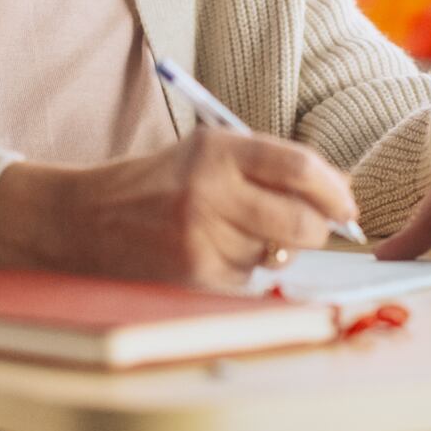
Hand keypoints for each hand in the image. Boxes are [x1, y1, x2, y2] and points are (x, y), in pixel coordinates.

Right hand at [0, 129, 359, 290]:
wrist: (84, 220)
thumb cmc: (156, 185)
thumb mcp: (206, 155)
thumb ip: (268, 166)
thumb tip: (339, 190)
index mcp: (216, 150)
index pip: (299, 167)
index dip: (334, 189)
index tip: (346, 204)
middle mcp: (209, 191)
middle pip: (301, 221)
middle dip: (316, 230)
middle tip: (309, 229)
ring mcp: (200, 237)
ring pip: (275, 256)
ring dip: (269, 252)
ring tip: (230, 235)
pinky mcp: (193, 275)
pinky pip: (248, 281)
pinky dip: (241, 273)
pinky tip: (209, 256)